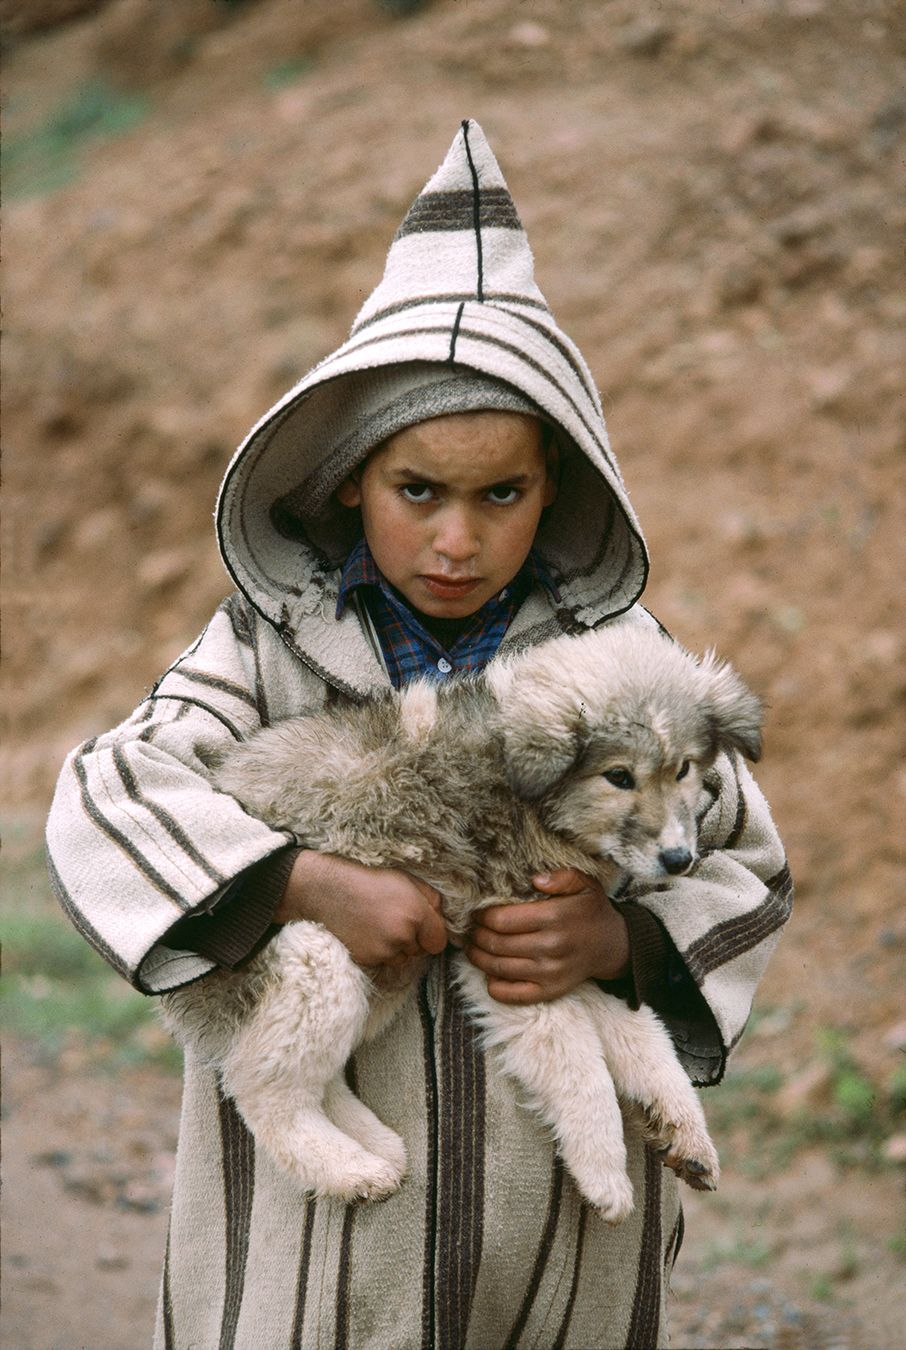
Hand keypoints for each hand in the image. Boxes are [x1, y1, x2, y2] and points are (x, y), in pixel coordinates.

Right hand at [275, 850, 446, 967]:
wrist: (328, 891)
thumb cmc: (368, 880)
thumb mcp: (404, 879)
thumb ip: (430, 898)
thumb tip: (440, 916)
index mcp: (416, 914)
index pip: (439, 942)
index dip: (431, 934)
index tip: (422, 926)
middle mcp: (402, 936)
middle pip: (419, 951)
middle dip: (413, 939)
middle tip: (394, 919)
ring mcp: (383, 951)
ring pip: (400, 958)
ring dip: (395, 946)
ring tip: (378, 924)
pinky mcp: (367, 960)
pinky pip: (382, 961)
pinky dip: (378, 951)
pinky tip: (367, 932)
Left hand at [464, 868, 629, 1004]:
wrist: (612, 945)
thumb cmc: (590, 911)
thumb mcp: (585, 884)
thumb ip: (562, 877)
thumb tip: (536, 879)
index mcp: (554, 917)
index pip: (502, 920)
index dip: (482, 916)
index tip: (476, 911)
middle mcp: (550, 947)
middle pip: (496, 944)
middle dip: (476, 935)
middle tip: (470, 928)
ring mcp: (550, 972)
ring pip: (499, 968)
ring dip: (478, 957)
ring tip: (472, 946)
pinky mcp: (550, 991)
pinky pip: (513, 994)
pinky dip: (494, 986)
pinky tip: (488, 972)